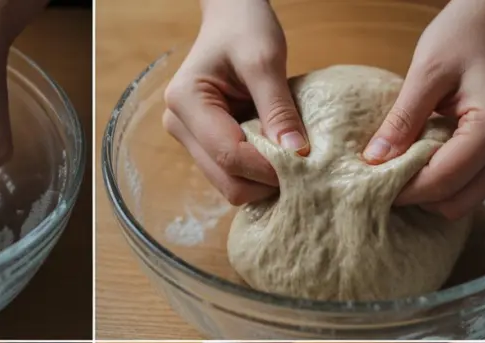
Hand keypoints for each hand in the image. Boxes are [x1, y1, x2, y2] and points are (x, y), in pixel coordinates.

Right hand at [162, 0, 308, 204]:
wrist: (230, 18)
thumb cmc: (245, 28)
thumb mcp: (265, 59)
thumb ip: (278, 107)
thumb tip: (296, 153)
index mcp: (186, 102)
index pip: (228, 153)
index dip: (267, 167)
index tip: (305, 164)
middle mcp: (179, 126)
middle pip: (225, 179)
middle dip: (264, 180)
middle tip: (303, 169)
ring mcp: (189, 139)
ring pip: (228, 183)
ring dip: (261, 180)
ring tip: (291, 162)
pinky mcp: (204, 145)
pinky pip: (232, 173)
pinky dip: (257, 173)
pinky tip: (277, 157)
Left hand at [363, 0, 484, 218]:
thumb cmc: (460, 37)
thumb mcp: (424, 74)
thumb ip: (401, 120)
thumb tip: (374, 162)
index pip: (444, 179)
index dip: (405, 190)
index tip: (372, 187)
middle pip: (457, 200)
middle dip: (418, 197)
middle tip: (384, 184)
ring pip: (466, 200)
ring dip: (431, 194)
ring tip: (401, 174)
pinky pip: (472, 186)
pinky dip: (445, 184)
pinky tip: (422, 166)